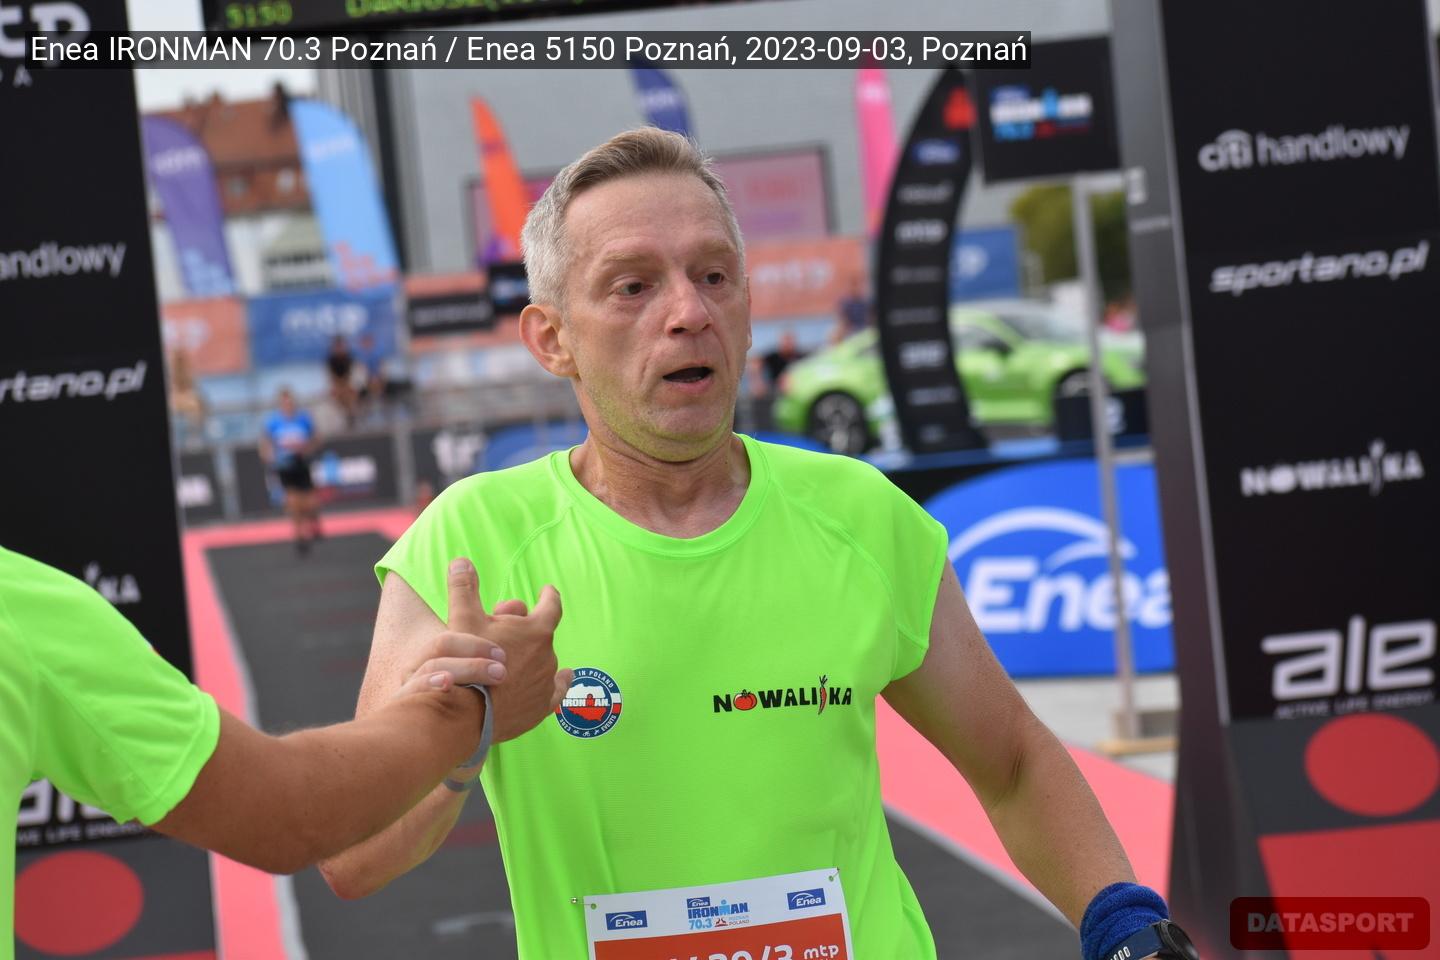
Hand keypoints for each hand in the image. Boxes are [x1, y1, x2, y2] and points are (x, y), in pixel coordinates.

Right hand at [446, 558, 571, 744]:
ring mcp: (547, 681)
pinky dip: (560, 682)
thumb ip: (464, 588)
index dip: (548, 596)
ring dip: (531, 656)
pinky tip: (565, 678)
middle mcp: (548, 654)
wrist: (469, 712)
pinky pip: (557, 690)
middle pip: (540, 634)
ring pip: (543, 661)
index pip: (550, 605)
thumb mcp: (463, 619)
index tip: (547, 591)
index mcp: (536, 630)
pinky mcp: (543, 705)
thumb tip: (461, 560)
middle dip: (524, 629)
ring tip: (508, 660)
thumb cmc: (468, 662)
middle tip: (500, 633)